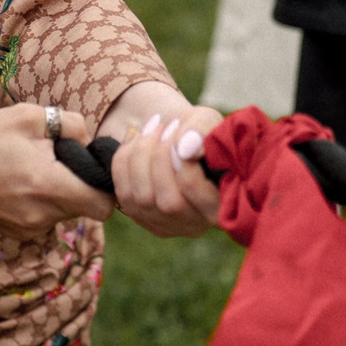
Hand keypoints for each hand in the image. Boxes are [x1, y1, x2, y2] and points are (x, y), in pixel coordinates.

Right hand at [0, 103, 111, 240]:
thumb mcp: (25, 116)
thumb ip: (71, 124)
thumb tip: (89, 138)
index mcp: (50, 186)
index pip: (106, 204)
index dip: (106, 185)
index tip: (92, 166)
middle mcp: (44, 215)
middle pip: (87, 207)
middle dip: (82, 184)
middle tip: (59, 160)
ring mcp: (30, 228)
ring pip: (65, 211)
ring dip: (59, 190)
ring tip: (30, 167)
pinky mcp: (18, 233)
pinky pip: (45, 216)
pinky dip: (40, 200)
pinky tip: (15, 181)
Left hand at [99, 81, 221, 238]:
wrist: (174, 137)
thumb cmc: (197, 131)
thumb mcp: (207, 121)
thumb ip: (202, 130)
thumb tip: (184, 148)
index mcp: (222, 207)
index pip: (196, 192)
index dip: (182, 160)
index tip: (178, 128)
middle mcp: (195, 224)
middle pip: (168, 202)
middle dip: (158, 157)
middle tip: (162, 126)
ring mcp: (166, 224)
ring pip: (142, 199)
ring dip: (139, 156)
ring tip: (149, 129)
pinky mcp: (141, 218)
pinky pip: (123, 194)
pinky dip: (123, 161)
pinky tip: (135, 140)